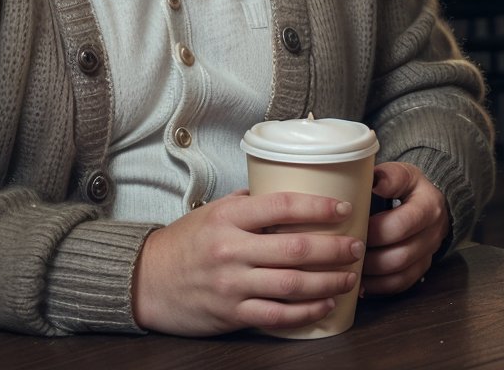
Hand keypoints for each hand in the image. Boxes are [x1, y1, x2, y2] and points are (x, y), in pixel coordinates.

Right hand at [132, 190, 362, 335]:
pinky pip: (277, 315)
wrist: (146, 281)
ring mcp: (232, 284)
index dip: (319, 206)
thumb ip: (249, 203)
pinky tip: (324, 306)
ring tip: (349, 277)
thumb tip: (290, 187)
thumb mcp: (214, 212)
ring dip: (328, 281)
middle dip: (334, 248)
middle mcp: (231, 249)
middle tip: (356, 246)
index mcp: (229, 218)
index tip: (344, 208)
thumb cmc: (185, 242)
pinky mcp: (231, 313)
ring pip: (292, 284)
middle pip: (296, 248)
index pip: (283, 206)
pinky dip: (306, 312)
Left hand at [362, 162, 449, 293]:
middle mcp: (433, 233)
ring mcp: (429, 254)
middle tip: (346, 252)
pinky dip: (379, 287)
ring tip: (350, 268)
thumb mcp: (403, 173)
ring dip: (372, 275)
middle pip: (401, 255)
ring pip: (400, 275)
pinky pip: (401, 285)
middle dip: (370, 258)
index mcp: (428, 206)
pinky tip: (361, 283)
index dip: (375, 230)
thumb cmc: (409, 187)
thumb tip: (373, 182)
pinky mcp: (422, 268)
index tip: (353, 225)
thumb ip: (389, 176)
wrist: (432, 202)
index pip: (402, 224)